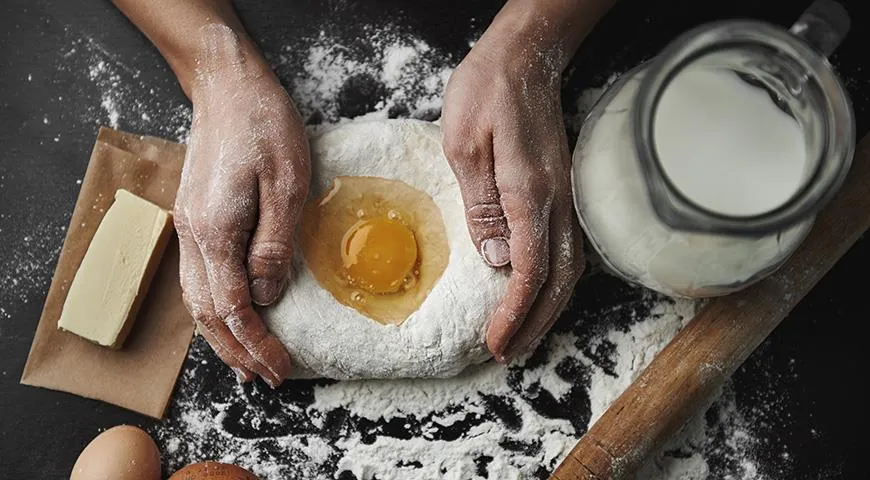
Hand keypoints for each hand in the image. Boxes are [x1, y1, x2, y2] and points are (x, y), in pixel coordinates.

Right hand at [174, 25, 309, 386]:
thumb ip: (274, 244)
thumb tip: (265, 295)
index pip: (232, 308)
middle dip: (237, 352)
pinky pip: (199, 278)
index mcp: (215, 231)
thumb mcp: (286, 184)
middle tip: (268, 377)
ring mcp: (188, 227)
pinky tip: (232, 315)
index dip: (257, 344)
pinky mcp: (195, 218)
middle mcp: (193, 236)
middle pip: (206, 314)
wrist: (228, 88)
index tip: (282, 368)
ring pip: (197, 300)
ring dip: (222, 336)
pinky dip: (215, 309)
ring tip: (248, 362)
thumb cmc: (263, 127)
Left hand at [442, 29, 584, 362]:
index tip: (494, 340)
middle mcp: (558, 200)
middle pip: (558, 280)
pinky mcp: (563, 189)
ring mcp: (566, 195)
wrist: (525, 55)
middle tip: (509, 353)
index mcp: (530, 192)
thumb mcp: (464, 144)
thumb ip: (482, 204)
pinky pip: (568, 248)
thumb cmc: (487, 91)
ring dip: (548, 308)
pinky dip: (556, 281)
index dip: (514, 312)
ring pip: (570, 268)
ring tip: (523, 335)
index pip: (529, 270)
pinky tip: (540, 293)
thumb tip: (496, 258)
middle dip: (533, 323)